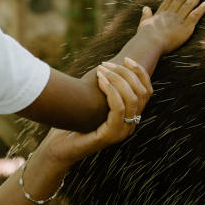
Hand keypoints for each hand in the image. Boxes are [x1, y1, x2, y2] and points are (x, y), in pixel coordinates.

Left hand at [36, 58, 151, 168]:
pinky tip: (101, 81)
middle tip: (105, 65)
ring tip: (101, 71)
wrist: (58, 146)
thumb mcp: (94, 100)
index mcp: (131, 116)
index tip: (126, 58)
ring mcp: (122, 131)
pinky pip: (119, 109)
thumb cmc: (74, 121)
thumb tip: (109, 64)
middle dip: (125, 73)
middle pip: (141, 92)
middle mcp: (130, 124)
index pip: (146, 91)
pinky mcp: (111, 135)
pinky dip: (112, 92)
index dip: (140, 72)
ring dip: (117, 79)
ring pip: (133, 99)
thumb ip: (107, 87)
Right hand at [136, 0, 204, 53]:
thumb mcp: (143, 24)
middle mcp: (171, 14)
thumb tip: (145, 8)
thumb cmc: (146, 36)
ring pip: (189, 5)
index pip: (170, 1)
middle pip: (180, 0)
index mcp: (161, 14)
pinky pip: (196, 15)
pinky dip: (201, 9)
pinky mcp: (186, 26)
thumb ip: (146, 15)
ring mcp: (179, 19)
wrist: (152, 42)